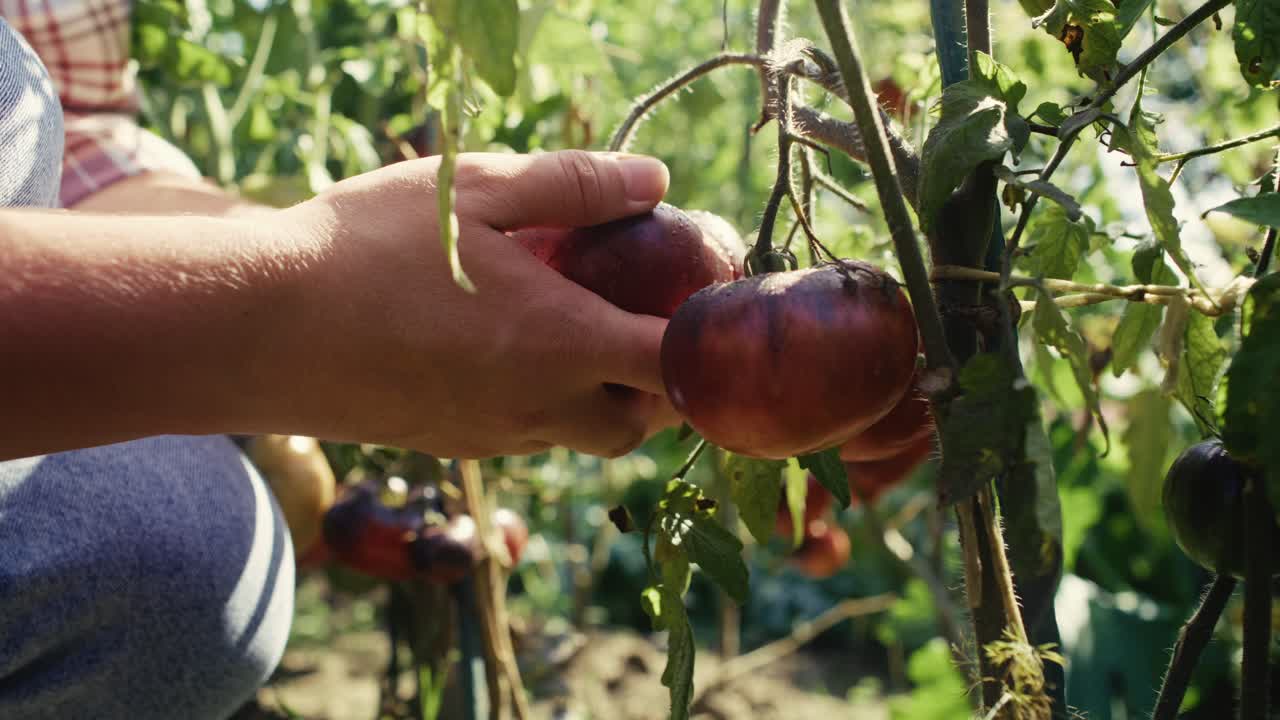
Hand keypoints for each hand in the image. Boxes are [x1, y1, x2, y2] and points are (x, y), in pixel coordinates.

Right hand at [269, 150, 680, 457]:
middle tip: (640, 321)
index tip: (703, 309)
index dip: (704, 347)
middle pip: (638, 424)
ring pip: (580, 436)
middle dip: (659, 387)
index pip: (675, 370)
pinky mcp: (450, 447)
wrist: (253, 329)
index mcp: (559, 343)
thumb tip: (655, 179)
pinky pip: (525, 438)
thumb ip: (575, 187)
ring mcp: (491, 437)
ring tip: (570, 329)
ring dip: (600, 397)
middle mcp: (537, 407)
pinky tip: (503, 350)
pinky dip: (544, 405)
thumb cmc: (363, 248)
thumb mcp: (475, 192)